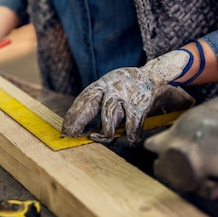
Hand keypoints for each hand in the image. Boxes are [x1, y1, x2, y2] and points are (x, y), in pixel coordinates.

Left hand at [61, 51, 194, 145]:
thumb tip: (75, 124)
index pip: (83, 99)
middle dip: (78, 120)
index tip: (65, 130)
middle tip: (69, 134)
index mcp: (101, 84)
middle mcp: (111, 88)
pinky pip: (131, 126)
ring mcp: (125, 96)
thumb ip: (95, 101)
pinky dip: (130, 136)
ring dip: (103, 132)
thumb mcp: (107, 86)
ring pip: (109, 117)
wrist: (152, 75)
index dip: (72, 115)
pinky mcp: (139, 105)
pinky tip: (129, 141)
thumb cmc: (125, 86)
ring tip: (97, 137)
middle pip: (90, 104)